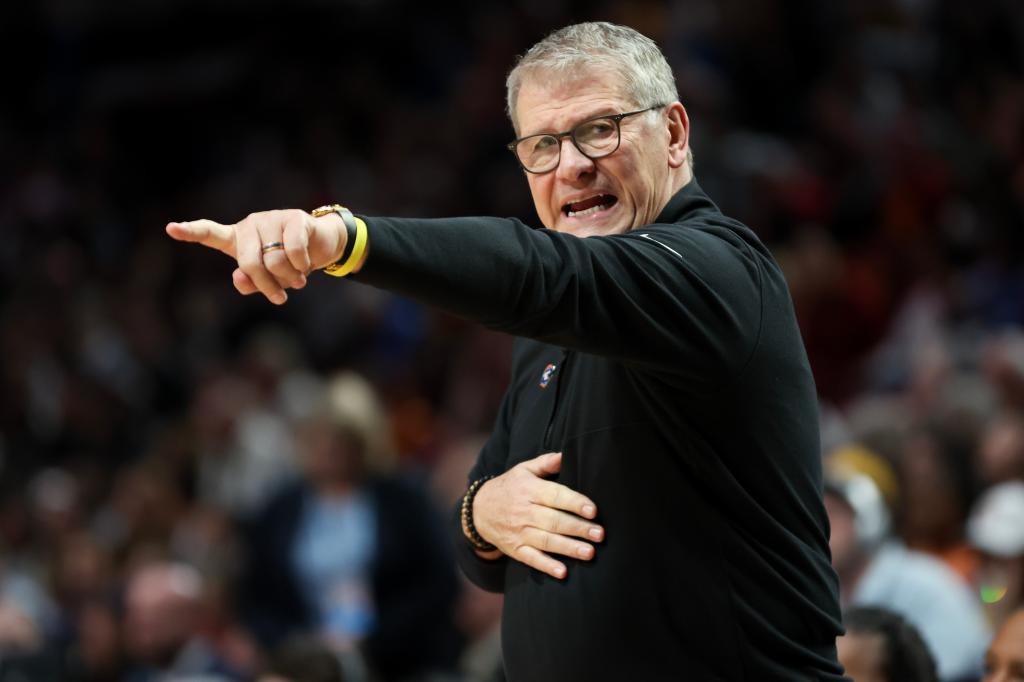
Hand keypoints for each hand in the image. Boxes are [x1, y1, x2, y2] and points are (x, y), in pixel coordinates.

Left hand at [165, 209, 351, 304]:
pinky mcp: (294, 218)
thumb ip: (249, 283)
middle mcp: (251, 225)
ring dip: (290, 278)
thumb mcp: (268, 280)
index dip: (190, 232)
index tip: (170, 229)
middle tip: (280, 298)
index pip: (210, 233)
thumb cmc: (288, 265)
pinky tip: (306, 266)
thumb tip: (239, 276)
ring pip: (274, 260)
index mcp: (238, 239)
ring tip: (298, 280)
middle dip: (267, 286)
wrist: (321, 247)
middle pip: (249, 263)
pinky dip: (301, 266)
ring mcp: (271, 219)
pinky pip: (293, 250)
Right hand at [472, 451, 603, 579]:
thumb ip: (546, 463)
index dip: (574, 503)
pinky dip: (547, 566)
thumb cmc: (510, 487)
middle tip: (599, 534)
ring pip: (546, 541)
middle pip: (554, 521)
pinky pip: (532, 558)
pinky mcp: (515, 549)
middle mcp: (524, 511)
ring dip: (569, 548)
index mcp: (529, 489)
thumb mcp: (523, 470)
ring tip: (590, 552)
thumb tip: (566, 454)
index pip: (555, 496)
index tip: (593, 510)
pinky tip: (563, 572)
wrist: (479, 510)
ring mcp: (519, 532)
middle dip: (578, 528)